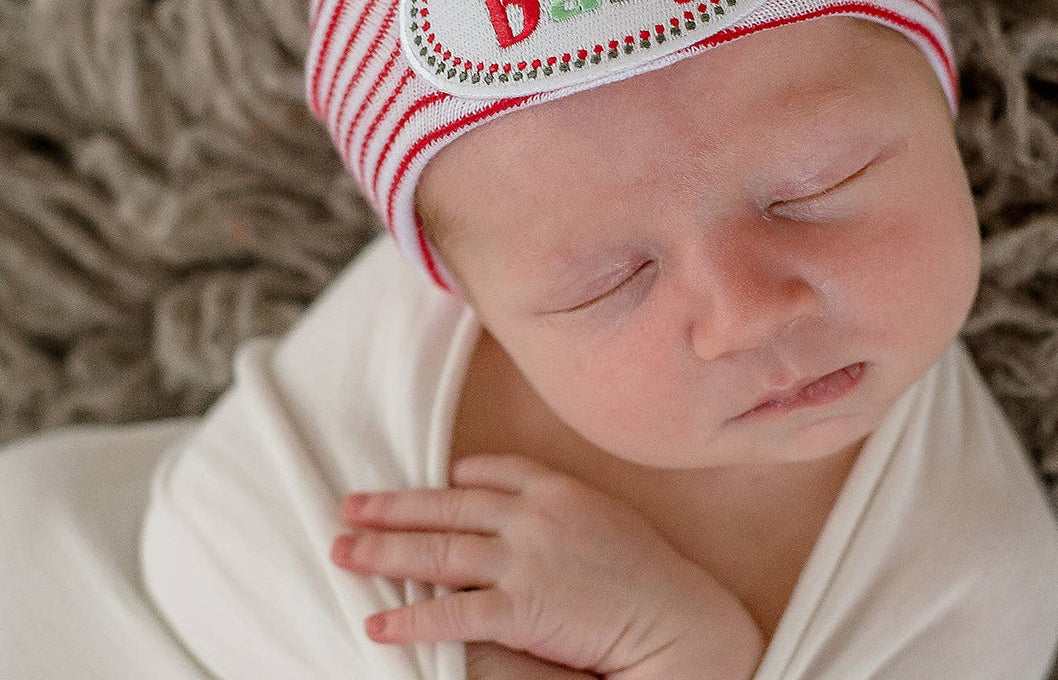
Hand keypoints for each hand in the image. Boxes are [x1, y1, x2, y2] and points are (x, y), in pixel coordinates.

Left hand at [330, 453, 764, 679]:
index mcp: (556, 487)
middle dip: (393, 508)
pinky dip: (411, 618)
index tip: (428, 483)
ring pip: (439, 550)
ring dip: (385, 553)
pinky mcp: (522, 607)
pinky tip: (379, 624)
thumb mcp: (606, 516)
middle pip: (448, 506)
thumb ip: (560, 507)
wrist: (675, 615)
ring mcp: (525, 559)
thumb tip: (519, 507)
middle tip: (348, 508)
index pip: (490, 470)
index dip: (452, 478)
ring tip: (344, 552)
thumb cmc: (648, 572)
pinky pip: (453, 613)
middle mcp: (533, 515)